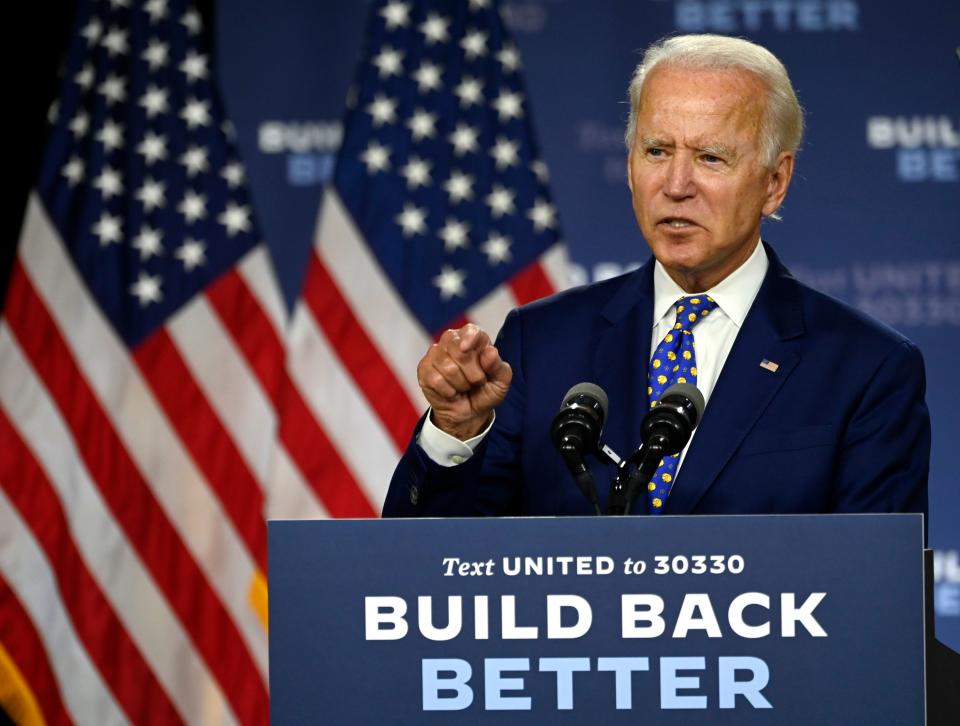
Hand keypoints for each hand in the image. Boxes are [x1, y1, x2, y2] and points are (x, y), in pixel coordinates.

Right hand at [417, 323, 512, 439]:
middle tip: (476, 381)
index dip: (469, 339)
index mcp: (474, 337)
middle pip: (460, 352)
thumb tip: (490, 352)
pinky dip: (448, 391)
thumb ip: (498, 367)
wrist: (468, 412)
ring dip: (461, 384)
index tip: (466, 349)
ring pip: (448, 368)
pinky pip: (436, 380)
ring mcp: (435, 353)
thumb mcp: (500, 383)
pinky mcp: (424, 368)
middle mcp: (452, 340)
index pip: (471, 331)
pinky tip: (451, 392)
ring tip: (463, 386)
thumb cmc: (485, 392)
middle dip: (473, 374)